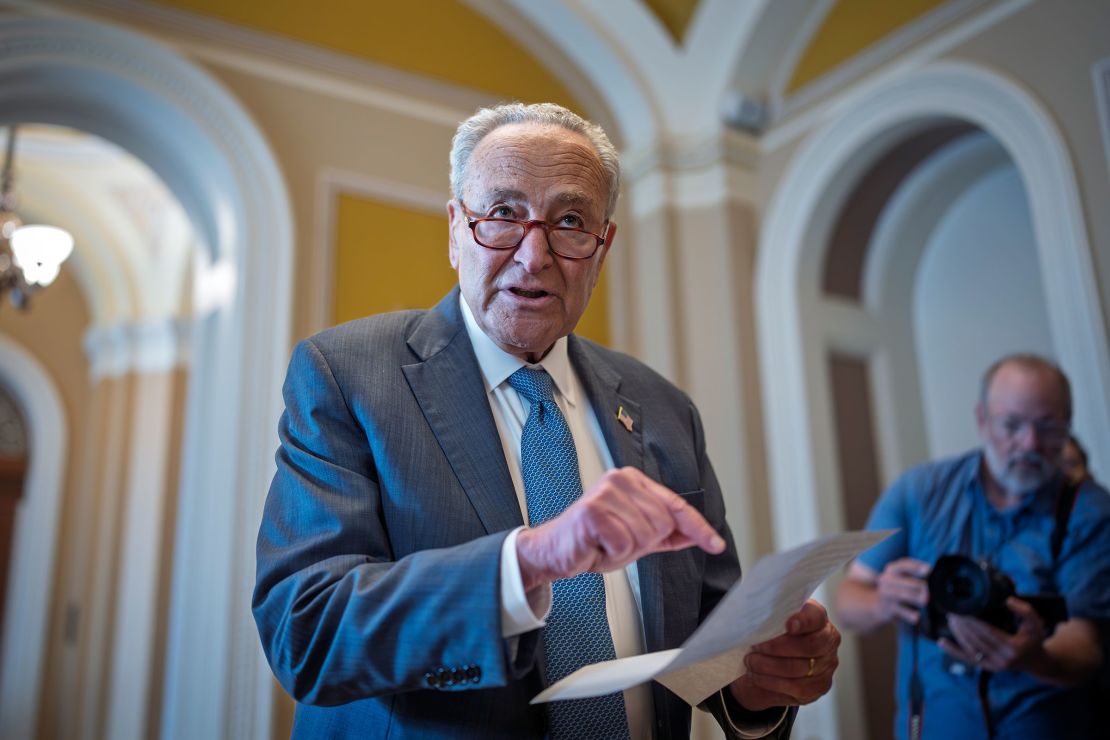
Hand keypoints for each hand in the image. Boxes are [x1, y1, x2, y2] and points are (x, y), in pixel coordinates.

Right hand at [515, 467, 725, 590]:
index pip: (676, 505)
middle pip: (663, 523)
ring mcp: (606, 493)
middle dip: (644, 543)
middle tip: (618, 542)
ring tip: (606, 544)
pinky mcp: (593, 512)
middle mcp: (620, 479)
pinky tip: (597, 546)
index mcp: (633, 481)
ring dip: (626, 550)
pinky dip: (613, 554)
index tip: (715, 544)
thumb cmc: (592, 540)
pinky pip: (624, 544)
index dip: (698, 527)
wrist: (555, 551)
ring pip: (645, 536)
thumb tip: (696, 534)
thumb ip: (666, 533)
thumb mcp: (636, 537)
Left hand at [729, 600, 840, 710]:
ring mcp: (827, 665)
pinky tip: (758, 676)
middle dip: (778, 648)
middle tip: (755, 647)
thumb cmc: (772, 632)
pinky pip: (797, 687)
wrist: (772, 659)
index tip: (788, 625)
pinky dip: (772, 682)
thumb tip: (758, 618)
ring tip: (751, 662)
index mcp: (818, 617)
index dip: (803, 621)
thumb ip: (772, 616)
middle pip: (809, 646)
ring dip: (770, 666)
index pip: (815, 617)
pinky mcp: (819, 686)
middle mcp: (829, 641)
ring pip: (800, 669)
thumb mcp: (772, 619)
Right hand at [875, 558, 930, 624]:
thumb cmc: (896, 588)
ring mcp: (886, 594)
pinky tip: (916, 617)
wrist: (876, 605)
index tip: (929, 569)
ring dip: (914, 598)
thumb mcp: (900, 577)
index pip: (904, 565)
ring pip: (902, 595)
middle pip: (905, 581)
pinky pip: (901, 611)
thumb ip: (914, 572)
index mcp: (892, 569)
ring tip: (924, 601)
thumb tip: (933, 572)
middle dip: (918, 586)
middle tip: (928, 592)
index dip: (916, 566)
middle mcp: (887, 580)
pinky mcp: (888, 608)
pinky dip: (909, 614)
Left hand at [939, 597, 1047, 672]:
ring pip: (970, 648)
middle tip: (952, 611)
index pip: (988, 632)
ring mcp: (993, 665)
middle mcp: (1002, 659)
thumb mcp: (1035, 623)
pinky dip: (953, 651)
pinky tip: (942, 642)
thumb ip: (1024, 610)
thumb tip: (1007, 600)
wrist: (1036, 662)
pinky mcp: (987, 668)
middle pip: (976, 640)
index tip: (963, 609)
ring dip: (957, 633)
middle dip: (962, 625)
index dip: (973, 621)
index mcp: (1013, 647)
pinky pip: (968, 659)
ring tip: (950, 619)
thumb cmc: (1034, 639)